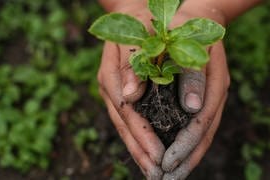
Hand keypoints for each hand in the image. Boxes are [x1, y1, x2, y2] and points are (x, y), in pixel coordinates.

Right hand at [97, 3, 164, 178]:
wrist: (136, 14)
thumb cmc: (142, 21)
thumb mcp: (138, 34)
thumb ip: (133, 63)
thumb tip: (129, 95)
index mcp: (112, 75)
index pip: (128, 112)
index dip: (142, 136)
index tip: (157, 156)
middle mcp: (112, 88)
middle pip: (125, 126)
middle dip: (141, 151)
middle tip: (157, 174)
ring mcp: (116, 92)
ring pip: (126, 127)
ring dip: (140, 150)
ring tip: (153, 170)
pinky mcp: (123, 93)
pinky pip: (131, 119)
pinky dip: (140, 137)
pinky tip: (148, 151)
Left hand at [160, 8, 229, 179]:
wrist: (200, 18)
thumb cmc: (188, 27)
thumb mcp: (188, 43)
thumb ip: (191, 75)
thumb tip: (192, 108)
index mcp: (214, 83)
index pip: (200, 123)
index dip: (184, 145)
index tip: (167, 163)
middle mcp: (214, 94)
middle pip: (203, 135)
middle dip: (185, 159)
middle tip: (167, 179)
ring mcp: (209, 97)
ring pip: (201, 134)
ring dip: (186, 157)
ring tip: (170, 176)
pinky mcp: (202, 98)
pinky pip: (196, 126)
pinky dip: (186, 143)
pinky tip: (175, 154)